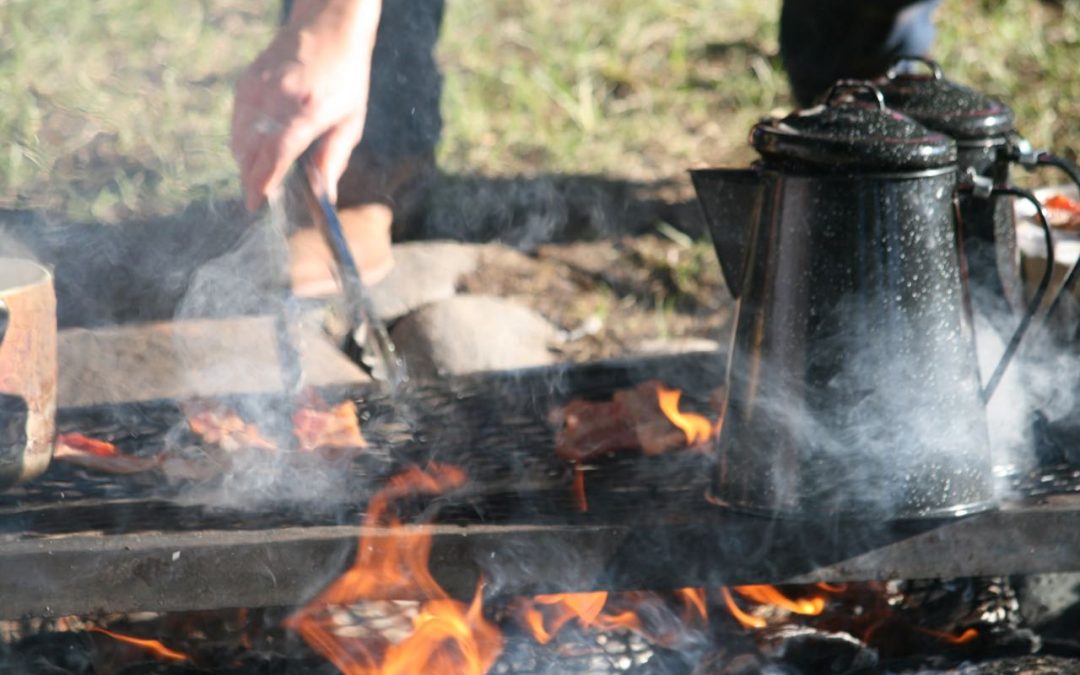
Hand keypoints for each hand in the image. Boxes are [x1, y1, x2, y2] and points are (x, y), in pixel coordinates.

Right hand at [231, 0, 381, 209]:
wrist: (327, 28)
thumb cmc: (345, 78)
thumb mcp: (351, 121)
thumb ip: (334, 159)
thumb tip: (325, 196)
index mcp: (308, 110)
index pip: (278, 152)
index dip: (265, 180)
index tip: (257, 202)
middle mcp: (278, 98)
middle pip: (253, 149)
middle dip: (251, 178)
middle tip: (256, 199)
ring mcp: (258, 88)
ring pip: (239, 137)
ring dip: (244, 162)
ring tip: (255, 179)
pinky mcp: (246, 82)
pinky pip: (236, 122)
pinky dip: (241, 142)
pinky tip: (253, 152)